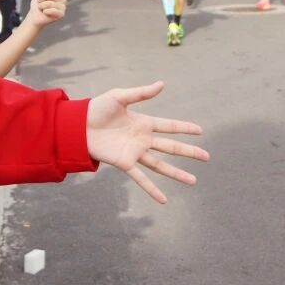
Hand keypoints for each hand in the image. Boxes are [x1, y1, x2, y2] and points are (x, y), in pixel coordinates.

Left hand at [25, 0, 65, 26]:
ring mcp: (63, 7)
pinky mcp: (61, 15)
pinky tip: (46, 14)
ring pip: (49, 3)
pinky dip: (45, 12)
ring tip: (43, 9)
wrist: (35, 16)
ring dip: (42, 6)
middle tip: (41, 4)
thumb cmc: (38, 3)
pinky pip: (50, 10)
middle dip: (41, 0)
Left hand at [86, 81, 208, 203]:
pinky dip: (152, 189)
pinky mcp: (124, 163)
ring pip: (161, 165)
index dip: (184, 128)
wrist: (77, 125)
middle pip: (171, 147)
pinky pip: (141, 178)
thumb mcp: (119, 96)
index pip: (169, 126)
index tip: (200, 130)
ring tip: (193, 182)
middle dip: (189, 152)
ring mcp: (135, 153)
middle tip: (207, 157)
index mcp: (143, 122)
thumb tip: (162, 84)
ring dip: (177, 174)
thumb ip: (141, 93)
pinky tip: (164, 201)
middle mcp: (142, 139)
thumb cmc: (96, 109)